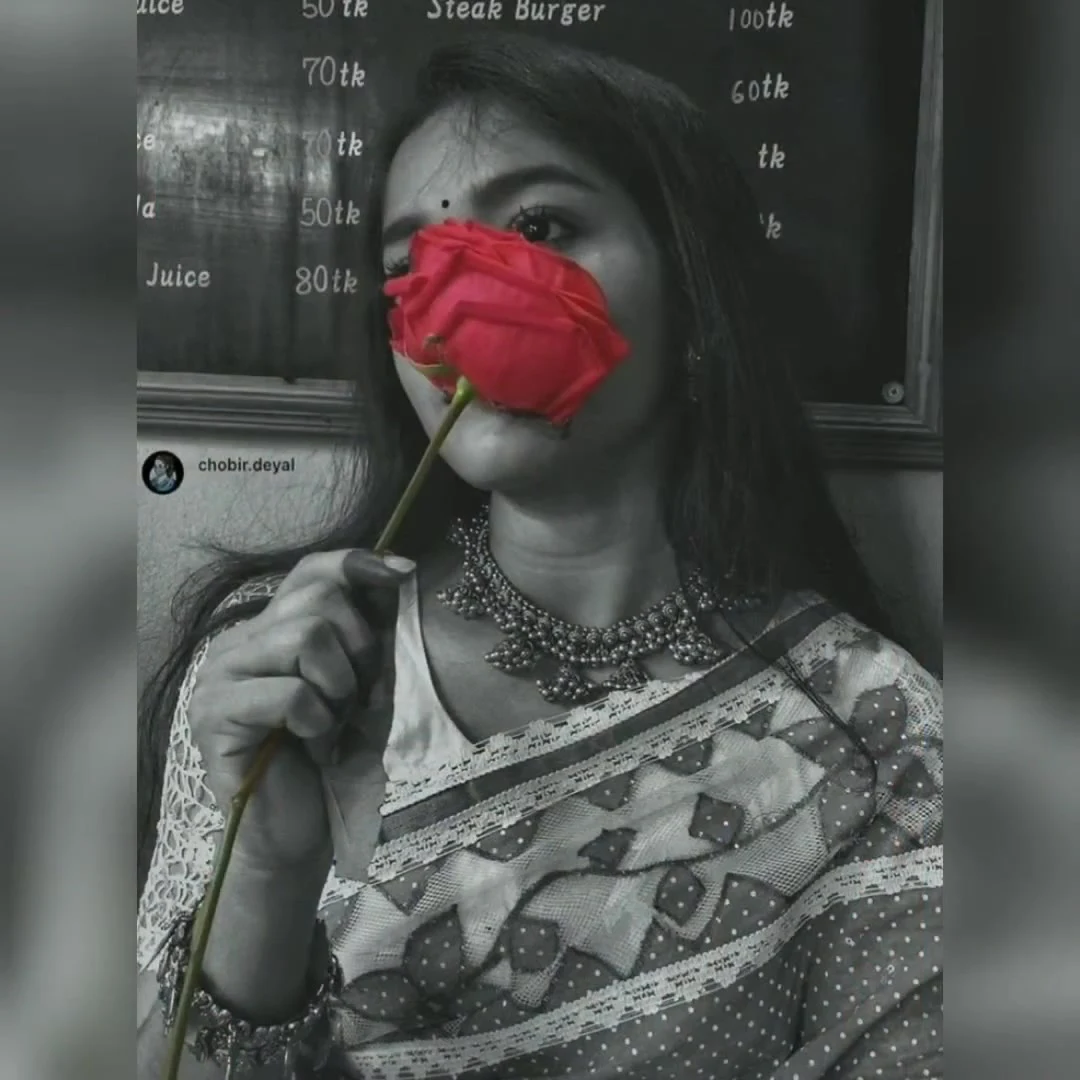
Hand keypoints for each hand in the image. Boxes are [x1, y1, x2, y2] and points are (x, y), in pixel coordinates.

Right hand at [187, 549, 413, 873]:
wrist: (298, 834)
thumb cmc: (331, 760)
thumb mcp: (356, 684)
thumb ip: (362, 634)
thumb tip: (398, 573)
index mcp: (269, 631)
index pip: (310, 571)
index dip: (358, 565)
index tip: (406, 573)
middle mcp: (237, 644)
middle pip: (317, 601)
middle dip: (359, 647)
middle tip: (360, 697)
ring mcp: (219, 678)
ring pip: (304, 637)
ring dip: (338, 686)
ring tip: (333, 721)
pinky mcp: (214, 715)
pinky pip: (291, 693)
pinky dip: (318, 720)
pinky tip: (312, 744)